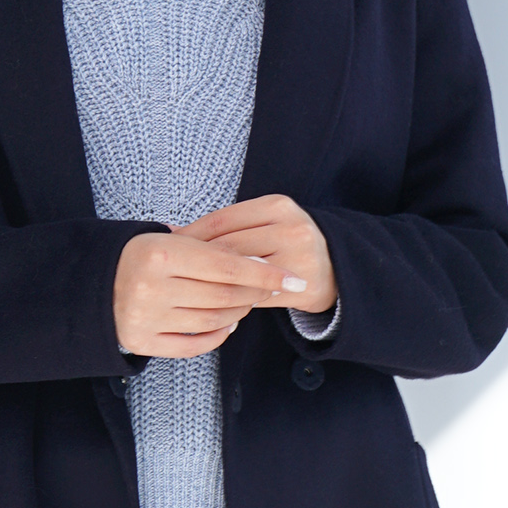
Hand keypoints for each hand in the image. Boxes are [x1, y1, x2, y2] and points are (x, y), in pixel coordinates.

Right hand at [114, 231, 306, 357]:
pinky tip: (228, 322)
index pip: (227, 265)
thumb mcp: (166, 238)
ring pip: (213, 321)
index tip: (292, 278)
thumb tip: (258, 258)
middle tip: (273, 288)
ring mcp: (146, 317)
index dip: (264, 272)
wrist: (91, 281)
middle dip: (256, 292)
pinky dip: (218, 335)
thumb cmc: (137, 254)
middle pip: (224, 295)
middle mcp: (152, 286)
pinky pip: (193, 344)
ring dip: (239, 311)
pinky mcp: (142, 341)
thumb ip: (208, 247)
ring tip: (248, 301)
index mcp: (160, 252)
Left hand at [170, 194, 336, 316]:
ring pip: (241, 273)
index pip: (222, 220)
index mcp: (277, 206)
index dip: (191, 235)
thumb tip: (172, 232)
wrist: (338, 265)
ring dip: (213, 283)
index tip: (169, 248)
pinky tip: (216, 301)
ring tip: (190, 287)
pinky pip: (256, 295)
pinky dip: (233, 298)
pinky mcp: (303, 287)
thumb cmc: (287, 241)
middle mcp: (291, 228)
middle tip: (173, 273)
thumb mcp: (264, 222)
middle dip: (197, 261)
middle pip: (229, 247)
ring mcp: (299, 258)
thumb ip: (227, 226)